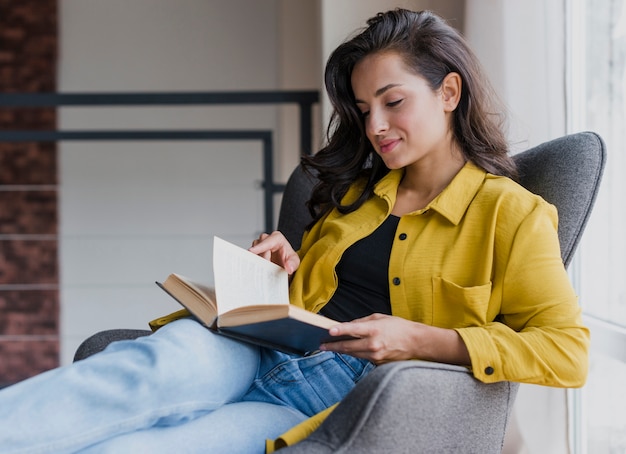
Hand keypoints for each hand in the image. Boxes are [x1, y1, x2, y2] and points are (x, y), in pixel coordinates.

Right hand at [248, 231, 299, 273]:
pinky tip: (257, 270)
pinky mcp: (253, 253)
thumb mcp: (294, 261)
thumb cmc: (289, 260)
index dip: (259, 247)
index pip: (267, 241)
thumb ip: (293, 264)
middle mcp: (266, 239)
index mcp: (277, 238)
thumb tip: (289, 268)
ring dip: (257, 262)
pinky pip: (250, 257)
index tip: (252, 251)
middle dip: (262, 258)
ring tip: (265, 269)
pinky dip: (253, 264)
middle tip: (266, 267)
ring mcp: (258, 246)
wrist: (284, 265)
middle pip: (258, 247)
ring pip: (253, 253)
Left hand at [320, 313, 469, 365]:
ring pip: (353, 354)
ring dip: (341, 350)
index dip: (340, 331)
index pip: (353, 330)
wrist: (416, 342)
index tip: (328, 331)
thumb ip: (362, 322)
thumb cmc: (398, 327)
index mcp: (374, 330)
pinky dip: (355, 353)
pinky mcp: (377, 363)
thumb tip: (347, 326)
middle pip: (348, 347)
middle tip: (322, 345)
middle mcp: (373, 344)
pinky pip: (362, 357)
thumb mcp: (379, 318)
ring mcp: (376, 356)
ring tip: (330, 347)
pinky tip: (349, 349)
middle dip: (333, 346)